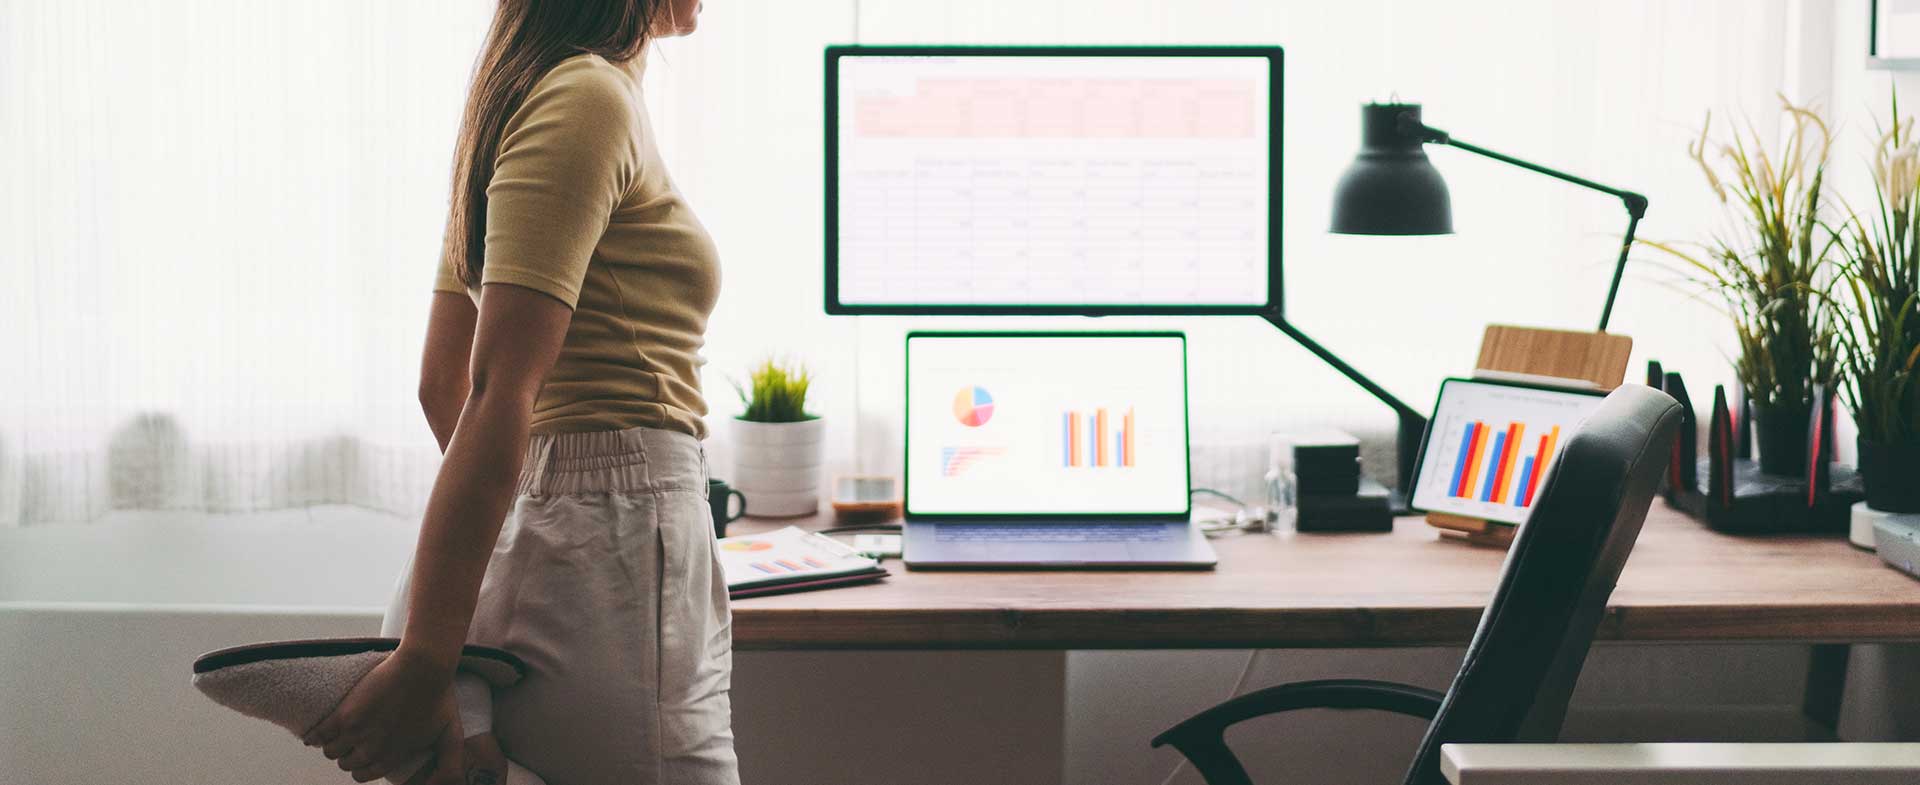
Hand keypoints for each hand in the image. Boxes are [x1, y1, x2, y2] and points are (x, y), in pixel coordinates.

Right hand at [302, 647, 464, 783]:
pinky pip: (318, 735)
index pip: (364, 775)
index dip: (362, 767)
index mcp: (393, 756)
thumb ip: (450, 764)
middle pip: (346, 764)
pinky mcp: (345, 714)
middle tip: (353, 743)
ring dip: (332, 746)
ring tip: (338, 735)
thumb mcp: (451, 735)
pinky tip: (312, 737)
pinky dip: (313, 737)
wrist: (423, 668)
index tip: (364, 756)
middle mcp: (372, 749)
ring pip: (331, 751)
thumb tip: (438, 784)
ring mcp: (357, 732)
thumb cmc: (439, 698)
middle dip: (349, 756)